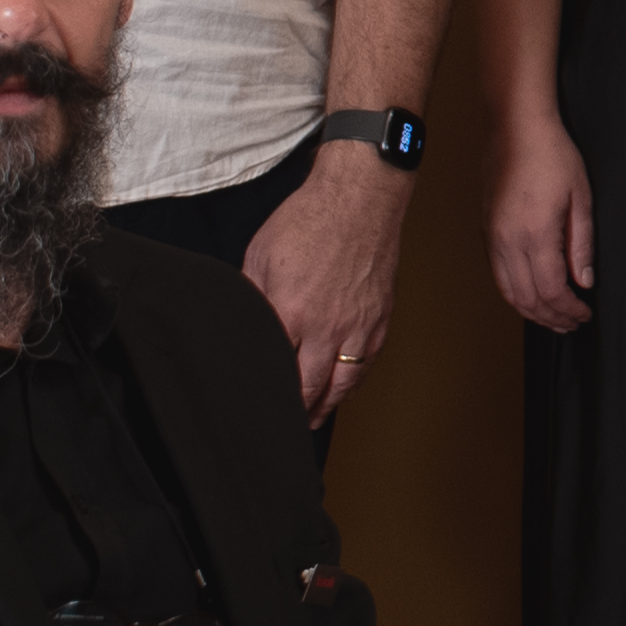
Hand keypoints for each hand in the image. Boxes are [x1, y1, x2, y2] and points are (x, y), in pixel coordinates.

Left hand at [243, 147, 413, 421]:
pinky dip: (352, 383)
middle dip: (295, 412)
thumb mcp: (259, 257)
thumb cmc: (310, 220)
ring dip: (325, 406)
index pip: (276, 372)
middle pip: (310, 389)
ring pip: (342, 386)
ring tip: (312, 417)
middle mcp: (327, 328)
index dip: (265, 394)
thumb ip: (253, 298)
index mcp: (290, 313)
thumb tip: (245, 325)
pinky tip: (342, 387)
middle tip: (283, 427)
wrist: (359, 198)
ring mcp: (358, 326)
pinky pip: (366, 365)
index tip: (255, 406)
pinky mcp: (380, 319)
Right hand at [489, 104, 596, 332]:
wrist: (516, 127)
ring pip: (508, 291)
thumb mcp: (581, 198)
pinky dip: (515, 293)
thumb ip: (582, 244)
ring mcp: (492, 237)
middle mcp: (507, 240)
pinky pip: (498, 273)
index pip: (551, 290)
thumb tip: (584, 281)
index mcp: (534, 233)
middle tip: (572, 324)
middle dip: (551, 318)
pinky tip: (531, 294)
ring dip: (531, 311)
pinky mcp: (486, 231)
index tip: (584, 314)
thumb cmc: (552, 155)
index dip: (569, 309)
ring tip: (553, 318)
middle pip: (527, 298)